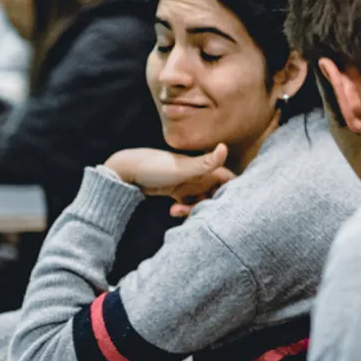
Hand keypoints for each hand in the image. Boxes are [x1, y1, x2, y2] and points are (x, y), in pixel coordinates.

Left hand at [103, 145, 233, 202]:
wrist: (127, 171)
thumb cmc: (155, 166)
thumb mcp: (182, 168)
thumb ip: (205, 163)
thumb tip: (224, 147)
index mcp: (205, 168)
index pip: (229, 179)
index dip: (234, 190)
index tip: (230, 204)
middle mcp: (200, 175)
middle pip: (217, 193)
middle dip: (212, 205)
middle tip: (199, 213)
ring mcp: (189, 183)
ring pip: (203, 200)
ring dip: (195, 209)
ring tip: (177, 211)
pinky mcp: (178, 191)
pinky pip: (189, 203)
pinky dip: (185, 209)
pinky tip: (172, 211)